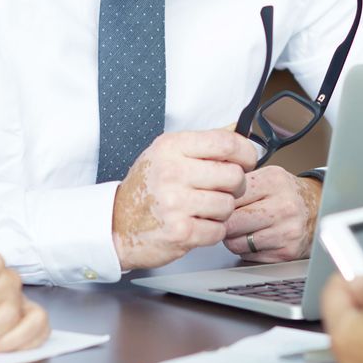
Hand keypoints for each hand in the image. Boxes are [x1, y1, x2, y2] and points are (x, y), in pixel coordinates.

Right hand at [112, 129, 257, 270]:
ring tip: (203, 209)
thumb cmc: (146, 190)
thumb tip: (238, 131)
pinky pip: (219, 230)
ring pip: (228, 205)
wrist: (115, 225)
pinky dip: (212, 231)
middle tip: (223, 190)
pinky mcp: (180, 232)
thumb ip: (201, 144)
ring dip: (222, 211)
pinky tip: (197, 224)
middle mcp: (172, 172)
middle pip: (234, 175)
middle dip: (235, 186)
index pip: (226, 142)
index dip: (245, 153)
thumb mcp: (165, 154)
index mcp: (171, 147)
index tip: (246, 161)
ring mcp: (176, 203)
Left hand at [221, 168, 320, 262]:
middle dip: (225, 224)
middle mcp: (283, 206)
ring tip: (244, 229)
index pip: (230, 197)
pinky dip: (247, 250)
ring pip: (236, 243)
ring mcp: (286, 231)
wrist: (319, 209)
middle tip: (229, 220)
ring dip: (234, 239)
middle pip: (231, 223)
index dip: (220, 204)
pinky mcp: (287, 252)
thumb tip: (210, 198)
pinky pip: (249, 256)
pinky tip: (257, 239)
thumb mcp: (268, 176)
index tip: (219, 205)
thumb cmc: (286, 193)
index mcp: (274, 181)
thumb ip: (240, 184)